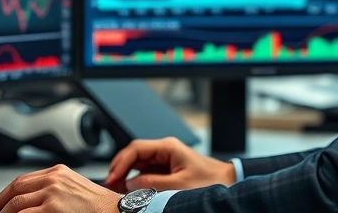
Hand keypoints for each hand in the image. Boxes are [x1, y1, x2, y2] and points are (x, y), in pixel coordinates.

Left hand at [0, 164, 120, 212]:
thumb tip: (29, 203)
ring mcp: (52, 194)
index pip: (21, 181)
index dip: (3, 195)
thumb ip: (52, 191)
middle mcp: (53, 179)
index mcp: (58, 172)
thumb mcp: (74, 190)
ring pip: (15, 205)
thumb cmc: (99, 207)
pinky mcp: (52, 209)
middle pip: (14, 189)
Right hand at [104, 137, 235, 192]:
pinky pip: (145, 172)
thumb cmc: (210, 181)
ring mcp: (165, 159)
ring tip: (117, 190)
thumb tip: (129, 184)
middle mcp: (165, 150)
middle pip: (134, 155)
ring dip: (126, 176)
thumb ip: (152, 183)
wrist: (228, 182)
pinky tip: (130, 191)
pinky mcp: (167, 169)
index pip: (136, 148)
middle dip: (120, 169)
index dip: (121, 162)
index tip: (112, 177)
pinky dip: (136, 181)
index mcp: (168, 147)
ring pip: (138, 164)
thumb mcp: (178, 185)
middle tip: (110, 185)